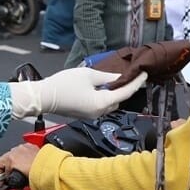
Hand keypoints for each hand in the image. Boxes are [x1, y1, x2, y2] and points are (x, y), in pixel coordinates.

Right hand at [0, 143, 39, 180]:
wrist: (48, 168)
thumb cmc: (35, 173)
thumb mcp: (16, 180)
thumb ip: (9, 178)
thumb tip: (9, 181)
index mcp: (9, 157)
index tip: (0, 181)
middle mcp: (16, 150)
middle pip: (7, 159)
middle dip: (8, 169)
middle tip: (10, 177)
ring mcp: (24, 147)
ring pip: (16, 155)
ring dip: (17, 163)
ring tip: (21, 172)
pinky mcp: (32, 147)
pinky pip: (25, 152)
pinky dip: (25, 158)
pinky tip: (28, 165)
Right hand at [8, 67, 146, 119]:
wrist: (44, 97)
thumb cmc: (64, 85)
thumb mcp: (88, 75)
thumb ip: (106, 77)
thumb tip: (118, 78)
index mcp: (102, 103)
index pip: (125, 93)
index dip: (137, 83)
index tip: (145, 74)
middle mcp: (99, 112)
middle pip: (119, 101)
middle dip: (127, 89)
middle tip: (134, 75)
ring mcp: (92, 115)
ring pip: (110, 104)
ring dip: (116, 94)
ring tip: (120, 80)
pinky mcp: (85, 114)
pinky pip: (101, 106)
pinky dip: (106, 97)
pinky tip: (105, 87)